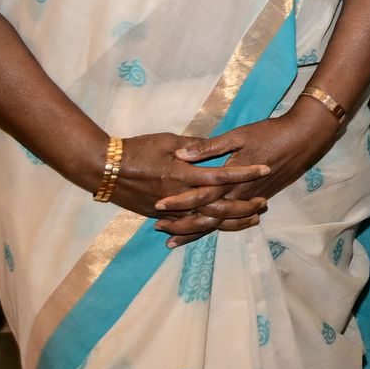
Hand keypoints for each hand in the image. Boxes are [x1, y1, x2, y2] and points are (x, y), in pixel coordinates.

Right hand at [91, 129, 273, 234]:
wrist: (103, 169)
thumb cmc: (135, 148)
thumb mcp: (166, 139)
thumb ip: (193, 145)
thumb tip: (214, 145)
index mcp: (182, 173)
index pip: (221, 175)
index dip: (245, 172)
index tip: (266, 168)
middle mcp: (179, 195)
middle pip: (218, 206)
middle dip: (243, 206)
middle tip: (264, 203)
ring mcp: (169, 209)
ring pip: (206, 221)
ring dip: (230, 221)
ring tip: (251, 219)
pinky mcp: (160, 216)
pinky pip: (188, 225)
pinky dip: (206, 228)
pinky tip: (222, 228)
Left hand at [169, 105, 345, 234]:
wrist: (304, 138)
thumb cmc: (270, 133)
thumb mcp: (238, 135)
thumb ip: (209, 148)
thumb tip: (182, 154)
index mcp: (232, 178)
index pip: (200, 196)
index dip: (178, 202)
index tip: (157, 206)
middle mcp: (240, 195)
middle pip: (208, 217)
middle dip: (183, 225)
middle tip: (160, 229)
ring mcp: (250, 199)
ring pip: (221, 223)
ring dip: (198, 231)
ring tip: (176, 238)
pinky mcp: (258, 198)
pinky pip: (235, 220)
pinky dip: (219, 227)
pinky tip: (208, 229)